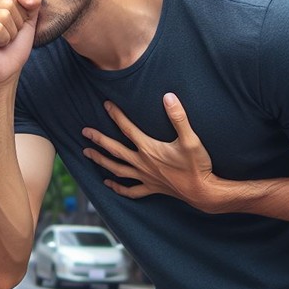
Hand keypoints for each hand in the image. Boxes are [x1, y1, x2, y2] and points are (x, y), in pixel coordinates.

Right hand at [0, 0, 40, 87]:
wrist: (4, 74)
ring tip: (0, 42)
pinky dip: (3, 40)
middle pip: (8, 1)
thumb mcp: (28, 21)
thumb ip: (32, 2)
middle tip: (5, 37)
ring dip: (10, 33)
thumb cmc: (14, 48)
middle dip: (16, 23)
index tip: (11, 26)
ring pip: (4, 14)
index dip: (20, 11)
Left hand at [82, 93, 217, 210]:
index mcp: (149, 149)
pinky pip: (130, 190)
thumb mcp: (190, 139)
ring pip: (117, 169)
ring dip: (101, 161)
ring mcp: (144, 177)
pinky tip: (108, 184)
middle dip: (98, 139)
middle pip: (115, 150)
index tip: (105, 104)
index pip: (127, 129)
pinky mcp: (151, 188)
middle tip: (84, 132)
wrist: (203, 192)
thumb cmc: (197, 165)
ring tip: (87, 154)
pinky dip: (118, 188)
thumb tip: (169, 97)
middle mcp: (142, 163)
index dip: (116, 115)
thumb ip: (178, 117)